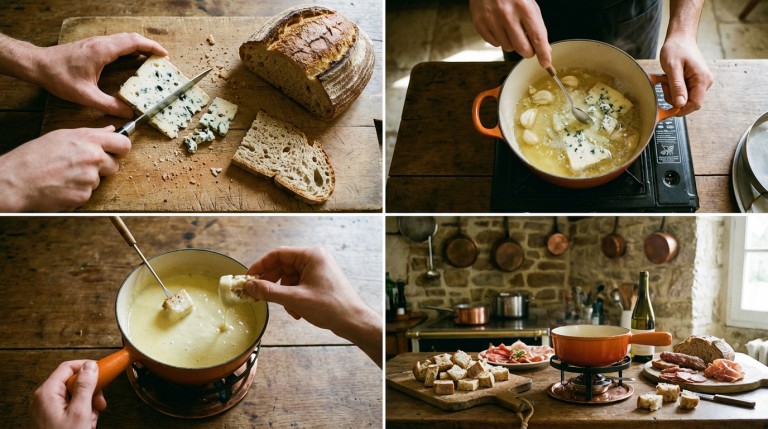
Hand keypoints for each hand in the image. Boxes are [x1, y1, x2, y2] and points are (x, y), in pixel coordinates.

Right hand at [0, 125, 129, 211]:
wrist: (17, 180)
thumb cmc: (34, 156)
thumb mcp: (62, 136)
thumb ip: (91, 134)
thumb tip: (111, 131)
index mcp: (89, 140)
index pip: (124, 144)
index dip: (121, 149)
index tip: (117, 152)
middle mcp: (93, 158)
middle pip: (115, 166)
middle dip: (103, 167)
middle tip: (82, 167)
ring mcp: (90, 178)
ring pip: (99, 181)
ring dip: (87, 180)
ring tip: (65, 175)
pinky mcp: (84, 195)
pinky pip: (88, 194)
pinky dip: (77, 192)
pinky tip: (62, 186)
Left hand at [30, 360, 106, 428]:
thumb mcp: (80, 412)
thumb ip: (85, 386)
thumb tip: (90, 366)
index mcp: (47, 393)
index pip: (69, 367)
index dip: (88, 367)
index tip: (103, 372)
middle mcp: (44, 399)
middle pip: (72, 382)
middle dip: (90, 392)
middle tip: (99, 402)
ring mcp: (46, 409)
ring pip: (74, 396)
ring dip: (88, 405)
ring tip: (90, 420)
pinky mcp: (51, 418)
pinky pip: (70, 408)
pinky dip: (81, 414)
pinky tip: (85, 424)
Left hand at [32, 32, 166, 117]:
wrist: (38, 65)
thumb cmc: (58, 77)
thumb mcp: (86, 95)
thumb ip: (109, 105)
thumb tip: (128, 113)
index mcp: (103, 51)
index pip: (134, 43)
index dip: (152, 48)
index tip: (164, 55)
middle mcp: (101, 43)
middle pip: (132, 38)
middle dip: (149, 47)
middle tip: (161, 59)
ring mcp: (96, 43)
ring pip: (124, 39)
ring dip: (139, 47)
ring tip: (150, 60)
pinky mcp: (92, 46)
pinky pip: (116, 44)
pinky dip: (129, 49)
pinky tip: (131, 60)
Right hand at [244, 247, 381, 366]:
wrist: (353, 321)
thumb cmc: (330, 307)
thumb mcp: (295, 299)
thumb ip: (269, 291)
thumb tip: (249, 286)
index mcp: (311, 256)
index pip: (278, 254)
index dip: (261, 266)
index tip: (248, 278)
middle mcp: (315, 259)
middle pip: (283, 267)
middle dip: (272, 284)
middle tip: (258, 296)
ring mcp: (318, 270)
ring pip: (289, 279)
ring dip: (285, 295)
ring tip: (290, 310)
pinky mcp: (319, 282)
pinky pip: (298, 286)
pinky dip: (294, 299)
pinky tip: (298, 312)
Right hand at [469, 0, 550, 67]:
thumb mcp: (529, 4)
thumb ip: (537, 26)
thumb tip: (544, 49)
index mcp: (524, 7)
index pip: (537, 37)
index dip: (543, 53)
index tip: (546, 63)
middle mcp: (507, 14)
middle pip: (522, 48)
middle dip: (528, 51)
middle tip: (528, 46)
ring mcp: (492, 20)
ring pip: (508, 48)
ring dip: (512, 43)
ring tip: (510, 28)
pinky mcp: (480, 24)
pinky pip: (494, 44)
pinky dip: (499, 39)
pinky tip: (499, 26)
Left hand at [659, 34, 713, 115]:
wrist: (681, 37)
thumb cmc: (676, 48)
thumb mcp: (672, 67)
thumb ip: (677, 86)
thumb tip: (680, 104)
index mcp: (702, 79)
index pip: (695, 104)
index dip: (681, 109)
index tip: (666, 107)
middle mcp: (705, 82)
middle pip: (689, 103)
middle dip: (674, 98)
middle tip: (665, 84)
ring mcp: (701, 82)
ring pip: (685, 98)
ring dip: (673, 93)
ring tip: (667, 79)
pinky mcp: (696, 81)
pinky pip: (684, 92)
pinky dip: (674, 89)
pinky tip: (670, 79)